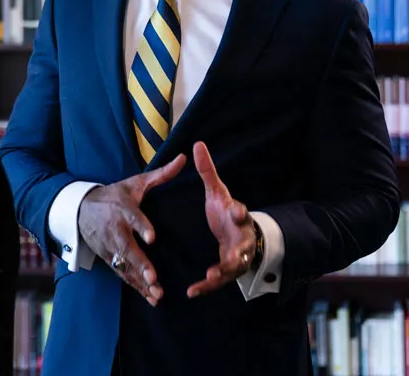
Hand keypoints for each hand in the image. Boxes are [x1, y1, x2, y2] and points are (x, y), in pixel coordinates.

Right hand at [78, 154, 186, 306]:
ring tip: (156, 292)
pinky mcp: (108, 257)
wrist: (81, 208)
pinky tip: (151, 297)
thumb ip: (161, 174)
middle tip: (153, 276)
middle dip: (139, 263)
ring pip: (124, 265)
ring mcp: (110, 245)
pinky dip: (135, 286)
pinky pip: (122, 274)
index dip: (141, 227)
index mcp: (123, 208)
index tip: (152, 237)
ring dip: (139, 280)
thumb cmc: (114, 194)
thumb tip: (184, 158)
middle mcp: (115, 228)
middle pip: (126, 247)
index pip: (133, 217)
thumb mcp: (135, 183)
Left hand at [187, 141, 256, 297]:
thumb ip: (207, 171)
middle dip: (238, 251)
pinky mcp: (226, 271)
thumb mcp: (217, 192)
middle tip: (232, 257)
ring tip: (209, 277)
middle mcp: (241, 239)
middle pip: (243, 246)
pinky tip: (191, 291)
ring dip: (221, 273)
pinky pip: (217, 282)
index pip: (240, 212)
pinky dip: (206, 287)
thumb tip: (197, 144)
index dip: (239, 211)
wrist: (238, 234)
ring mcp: (236, 257)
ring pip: (231, 268)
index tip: (236, 210)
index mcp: (237, 216)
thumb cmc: (226, 212)